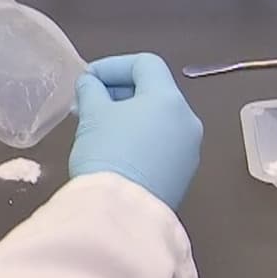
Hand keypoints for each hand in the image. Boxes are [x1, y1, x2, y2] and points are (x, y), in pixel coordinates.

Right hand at [69, 53, 202, 210]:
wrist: (123, 213)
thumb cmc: (107, 153)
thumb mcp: (92, 115)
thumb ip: (91, 91)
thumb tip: (91, 84)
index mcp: (169, 99)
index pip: (145, 64)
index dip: (113, 65)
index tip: (87, 79)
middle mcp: (187, 121)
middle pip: (154, 92)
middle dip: (118, 92)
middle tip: (87, 104)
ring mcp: (189, 150)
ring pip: (158, 120)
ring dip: (128, 116)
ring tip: (97, 128)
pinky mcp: (183, 175)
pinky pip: (161, 145)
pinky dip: (139, 139)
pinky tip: (114, 152)